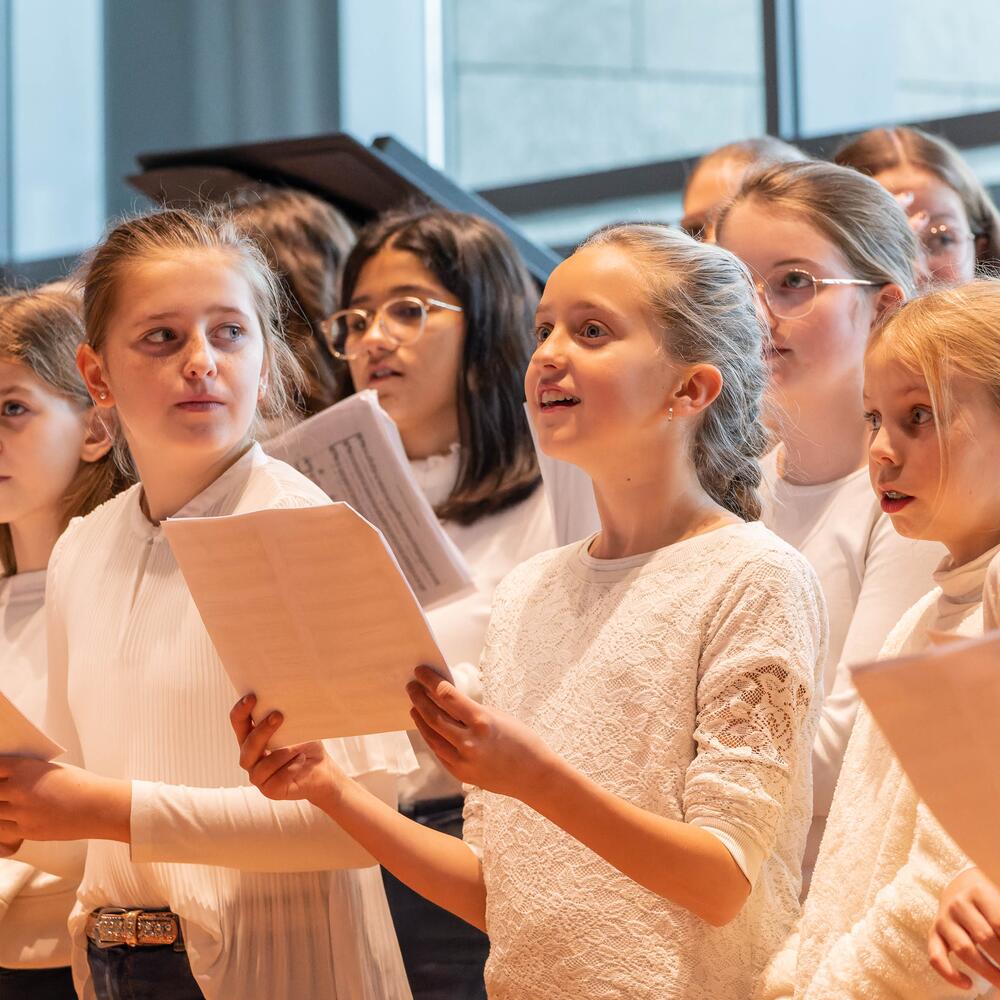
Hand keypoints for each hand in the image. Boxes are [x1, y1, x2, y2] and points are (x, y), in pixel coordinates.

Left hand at [0, 757, 130, 845]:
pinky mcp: (26, 830)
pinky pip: (2, 829)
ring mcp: (21, 812)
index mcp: (25, 769)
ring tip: (8, 807)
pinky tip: (12, 820)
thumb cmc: (81, 785)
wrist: (99, 807)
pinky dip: (4, 825)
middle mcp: (18, 790)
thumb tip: (8, 780)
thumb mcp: (52, 770)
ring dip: (0, 809)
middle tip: (3, 794)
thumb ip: (28, 774)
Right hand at [230, 695, 344, 806]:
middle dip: (261, 731)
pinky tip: (302, 760)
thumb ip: (286, 716)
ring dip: (280, 754)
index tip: (252, 697)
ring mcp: (260, 777)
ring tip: (297, 748)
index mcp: (253, 738)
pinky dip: (290, 768)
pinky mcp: (271, 791)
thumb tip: (286, 698)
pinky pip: (275, 781)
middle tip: (277, 715)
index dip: (241, 711)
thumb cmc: (307, 745)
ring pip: (260, 767)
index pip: (239, 723)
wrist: (323, 770)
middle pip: (247, 746)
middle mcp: (252, 758)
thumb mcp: (297, 727)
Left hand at [407, 665, 554, 802]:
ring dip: (420, 719)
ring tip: (414, 705)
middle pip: (433, 716)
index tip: (420, 672)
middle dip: (419, 698)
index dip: (430, 681)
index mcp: (481, 721)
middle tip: (411, 686)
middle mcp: (469, 741)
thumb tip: (446, 698)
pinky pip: (439, 752)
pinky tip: (426, 726)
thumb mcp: (497, 716)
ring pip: (431, 736)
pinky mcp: (461, 773)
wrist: (534, 775)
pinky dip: (431, 737)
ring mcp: (463, 761)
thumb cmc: (521, 739)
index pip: (446, 696)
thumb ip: (470, 709)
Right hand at [929, 867, 999, 988]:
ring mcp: (943, 919)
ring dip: (987, 971)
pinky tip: (968, 984)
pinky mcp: (934, 932)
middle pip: (984, 937)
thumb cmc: (989, 899)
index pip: (999, 924)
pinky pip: (936, 955)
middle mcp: (958, 904)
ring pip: (963, 949)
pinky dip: (949, 973)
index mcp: (978, 892)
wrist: (961, 886)